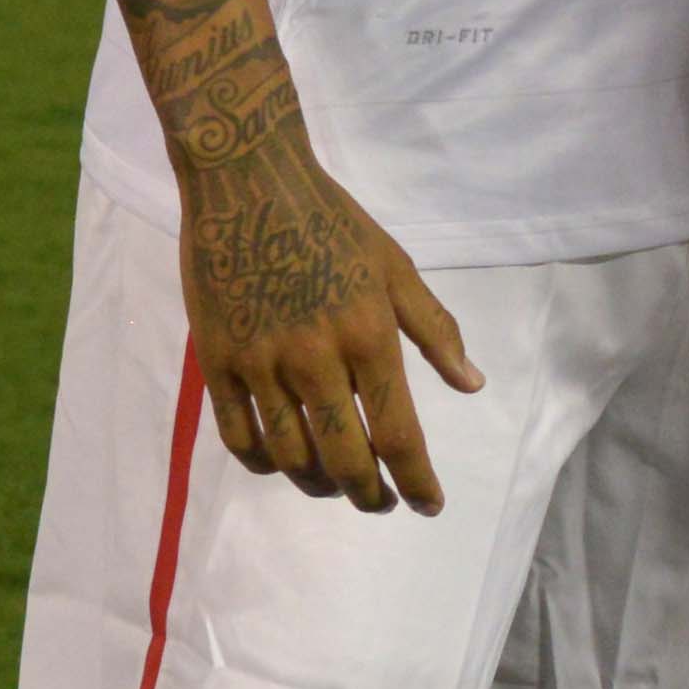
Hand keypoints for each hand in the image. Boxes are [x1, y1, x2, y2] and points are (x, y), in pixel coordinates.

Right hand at [176, 147, 481, 510]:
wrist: (246, 183)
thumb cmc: (332, 223)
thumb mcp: (397, 269)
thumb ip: (435, 332)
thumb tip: (472, 384)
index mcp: (368, 338)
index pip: (398, 433)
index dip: (417, 480)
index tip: (429, 505)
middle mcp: (314, 360)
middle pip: (345, 458)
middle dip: (370, 494)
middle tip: (383, 504)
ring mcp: (259, 364)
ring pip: (290, 456)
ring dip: (319, 484)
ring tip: (339, 485)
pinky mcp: (216, 362)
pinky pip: (237, 435)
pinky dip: (264, 462)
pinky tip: (284, 463)